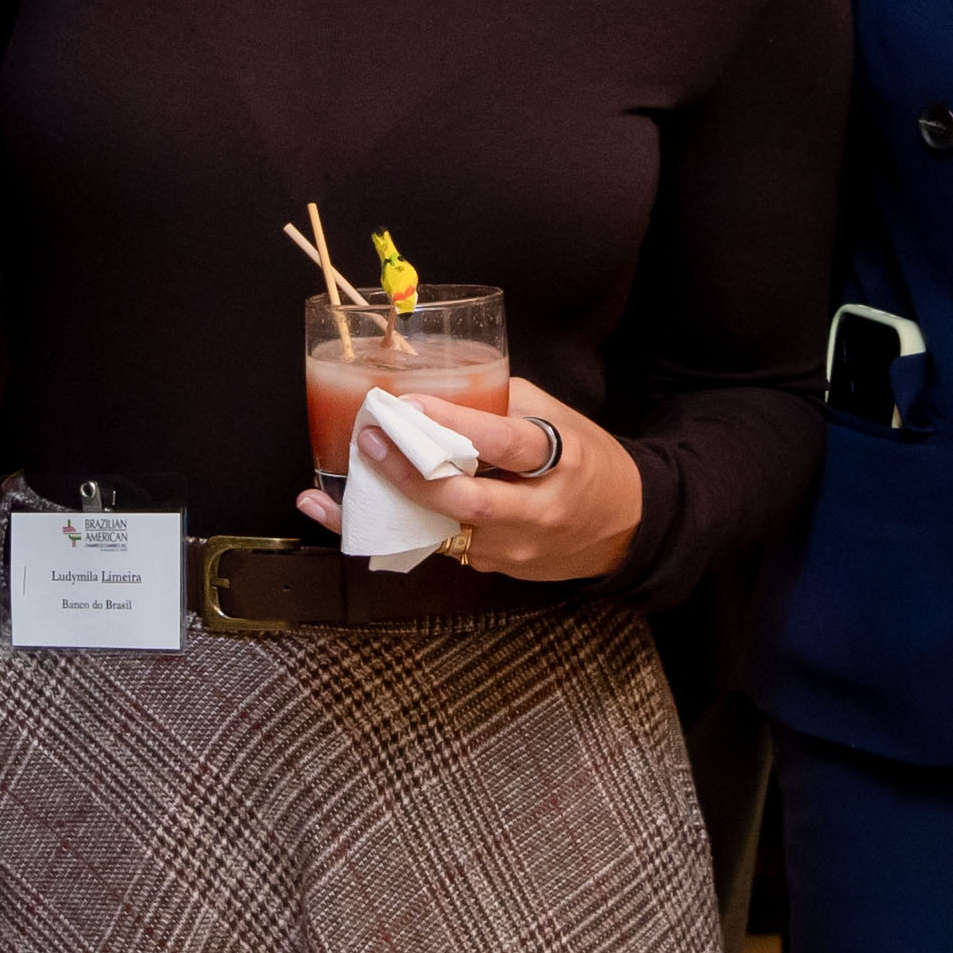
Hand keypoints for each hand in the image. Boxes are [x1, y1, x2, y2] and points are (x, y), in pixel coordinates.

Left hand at [293, 380, 645, 585]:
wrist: (623, 527)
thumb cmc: (586, 461)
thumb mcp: (558, 421)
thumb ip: (502, 404)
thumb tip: (437, 384)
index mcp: (558, 463)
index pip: (503, 443)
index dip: (453, 423)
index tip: (407, 402)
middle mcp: (535, 512)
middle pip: (465, 500)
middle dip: (409, 473)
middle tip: (368, 440)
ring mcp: (512, 547)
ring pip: (440, 531)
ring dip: (385, 509)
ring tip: (330, 492)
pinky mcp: (492, 567)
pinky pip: (439, 544)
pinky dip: (397, 527)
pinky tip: (352, 514)